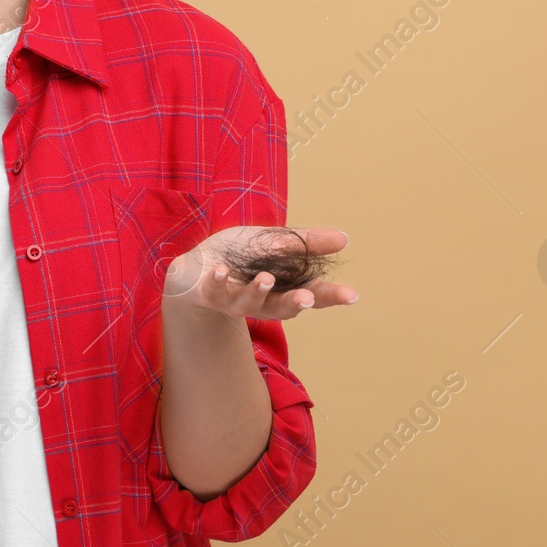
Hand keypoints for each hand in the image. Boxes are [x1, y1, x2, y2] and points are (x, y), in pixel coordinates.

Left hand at [163, 226, 357, 320]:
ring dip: (258, 290)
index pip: (312, 294)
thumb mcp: (273, 243)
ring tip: (266, 278)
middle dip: (296, 302)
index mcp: (282, 289)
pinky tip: (221, 270)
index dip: (331, 296)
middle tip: (308, 298)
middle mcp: (262, 301)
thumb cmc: (239, 256)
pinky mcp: (209, 294)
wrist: (194, 268)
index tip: (352, 294)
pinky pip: (214, 291)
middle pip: (284, 307)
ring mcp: (234, 300)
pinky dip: (218, 281)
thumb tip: (344, 239)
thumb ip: (305, 243)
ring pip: (249, 303)